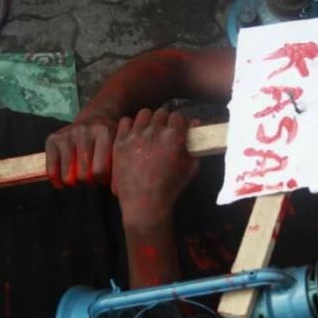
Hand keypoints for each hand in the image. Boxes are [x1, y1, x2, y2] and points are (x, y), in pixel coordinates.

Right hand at [45, 113, 117, 187]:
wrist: (96, 118)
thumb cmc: (109, 141)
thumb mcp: (118, 148)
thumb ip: (118, 166)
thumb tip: (114, 190)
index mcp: (104, 132)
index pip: (99, 172)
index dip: (102, 180)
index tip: (103, 177)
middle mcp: (84, 130)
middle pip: (83, 175)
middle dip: (89, 181)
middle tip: (92, 177)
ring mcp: (67, 134)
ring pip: (68, 176)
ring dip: (74, 182)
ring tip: (80, 177)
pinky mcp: (53, 139)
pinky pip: (51, 171)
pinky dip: (57, 181)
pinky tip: (62, 181)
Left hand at [111, 108, 198, 223]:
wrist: (145, 204)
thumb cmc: (171, 188)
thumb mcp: (191, 168)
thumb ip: (195, 144)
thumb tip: (196, 124)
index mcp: (173, 136)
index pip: (178, 116)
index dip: (179, 122)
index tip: (178, 128)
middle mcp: (154, 131)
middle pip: (161, 113)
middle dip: (165, 119)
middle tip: (164, 130)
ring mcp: (135, 135)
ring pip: (144, 114)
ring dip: (149, 119)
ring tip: (149, 129)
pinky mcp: (120, 142)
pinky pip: (125, 122)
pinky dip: (131, 125)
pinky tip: (134, 134)